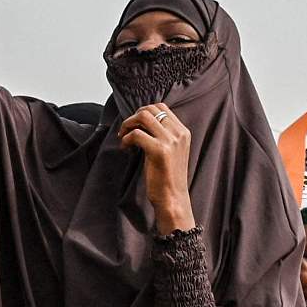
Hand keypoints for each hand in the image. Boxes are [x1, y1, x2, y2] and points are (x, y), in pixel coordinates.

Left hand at [114, 103, 193, 231]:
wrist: (173, 199)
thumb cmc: (168, 177)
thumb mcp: (171, 151)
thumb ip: (163, 135)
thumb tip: (142, 121)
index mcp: (183, 132)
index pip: (162, 107)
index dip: (143, 112)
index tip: (135, 125)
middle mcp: (178, 133)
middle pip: (151, 109)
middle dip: (134, 116)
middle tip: (126, 130)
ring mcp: (170, 141)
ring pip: (143, 116)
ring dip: (128, 124)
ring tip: (124, 137)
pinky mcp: (159, 151)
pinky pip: (136, 134)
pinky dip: (126, 139)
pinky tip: (126, 149)